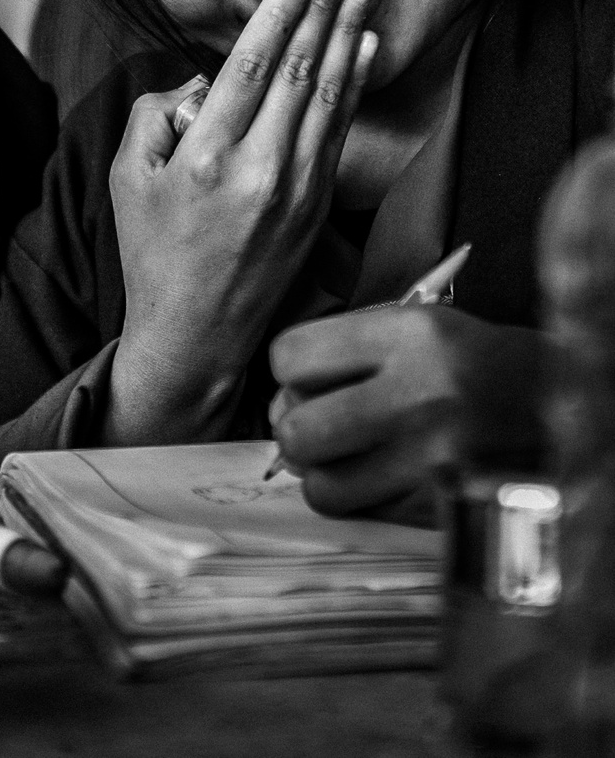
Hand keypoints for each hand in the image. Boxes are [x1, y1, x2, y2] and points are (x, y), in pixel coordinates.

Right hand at [106, 0, 377, 443]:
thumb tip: (200, 84)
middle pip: (301, 70)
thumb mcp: (129, 178)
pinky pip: (340, 129)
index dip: (280, 13)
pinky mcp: (318, 206)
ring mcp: (297, 190)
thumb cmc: (153, 250)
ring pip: (330, 94)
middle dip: (325, 7)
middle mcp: (259, 170)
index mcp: (205, 157)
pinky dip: (356, 82)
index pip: (251, 67)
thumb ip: (155, 115)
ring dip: (349, 32)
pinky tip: (366, 46)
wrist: (197, 334)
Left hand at [269, 307, 542, 524]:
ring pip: (325, 488)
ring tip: (349, 463)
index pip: (291, 357)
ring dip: (326, 480)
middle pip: (299, 429)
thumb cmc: (470, 362)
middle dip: (299, 434)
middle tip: (324, 431)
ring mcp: (437, 454)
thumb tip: (279, 408)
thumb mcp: (414, 328)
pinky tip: (384, 483)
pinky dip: (364, 505)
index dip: (289, 374)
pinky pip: (369, 516)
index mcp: (406, 334)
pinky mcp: (451, 503)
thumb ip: (343, 355)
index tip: (310, 380)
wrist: (563, 404)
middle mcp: (419, 391)